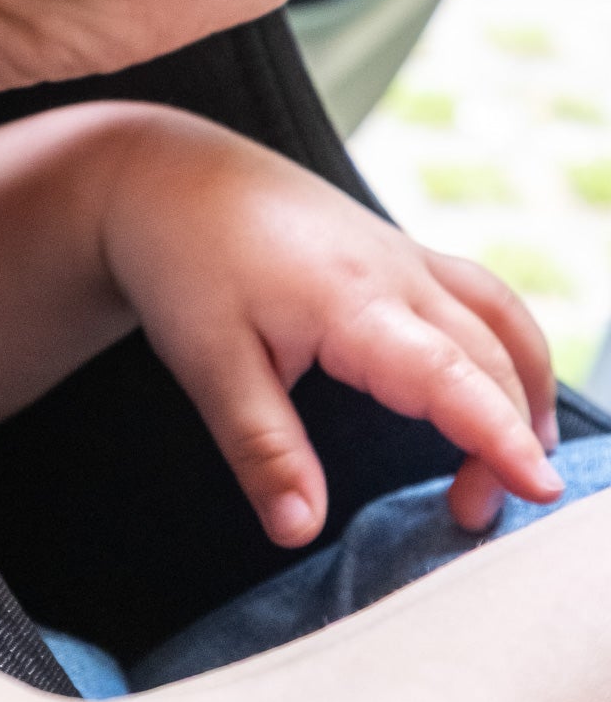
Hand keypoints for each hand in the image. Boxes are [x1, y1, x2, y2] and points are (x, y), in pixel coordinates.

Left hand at [97, 110, 562, 544]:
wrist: (162, 172)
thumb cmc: (181, 257)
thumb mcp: (205, 360)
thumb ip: (261, 447)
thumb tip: (298, 529)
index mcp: (351, 301)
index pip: (451, 376)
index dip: (500, 437)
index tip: (539, 490)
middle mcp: (394, 271)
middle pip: (488, 359)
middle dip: (505, 439)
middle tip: (471, 514)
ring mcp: (400, 252)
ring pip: (498, 318)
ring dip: (523, 387)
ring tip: (517, 459)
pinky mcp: (393, 248)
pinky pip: (477, 294)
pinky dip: (505, 344)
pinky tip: (491, 386)